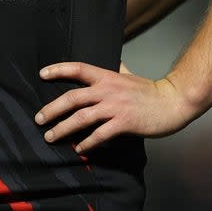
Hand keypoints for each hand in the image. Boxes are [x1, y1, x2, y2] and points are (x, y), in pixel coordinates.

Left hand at [33, 62, 195, 152]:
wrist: (173, 102)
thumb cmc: (151, 90)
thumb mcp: (130, 75)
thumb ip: (118, 69)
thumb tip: (114, 61)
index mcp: (107, 76)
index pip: (78, 69)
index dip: (58, 70)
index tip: (42, 74)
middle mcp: (108, 90)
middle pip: (72, 97)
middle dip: (52, 109)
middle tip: (38, 119)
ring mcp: (115, 107)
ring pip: (82, 118)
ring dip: (63, 129)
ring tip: (50, 137)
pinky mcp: (124, 123)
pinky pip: (100, 135)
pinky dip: (87, 143)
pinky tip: (79, 149)